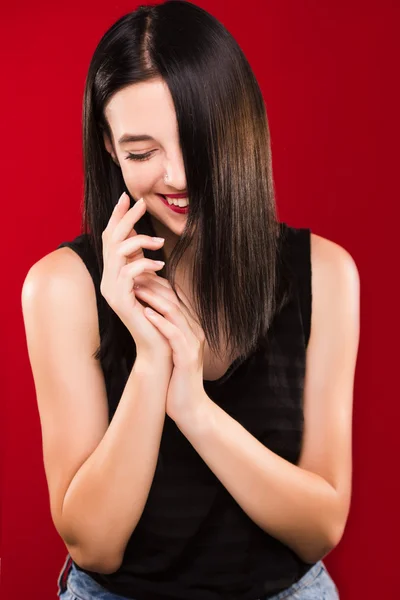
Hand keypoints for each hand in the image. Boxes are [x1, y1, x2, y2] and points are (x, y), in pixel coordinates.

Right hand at [100, 192, 172, 362]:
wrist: (157, 345)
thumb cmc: (158, 314)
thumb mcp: (152, 283)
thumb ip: (145, 265)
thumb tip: (149, 241)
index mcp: (113, 274)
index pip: (111, 239)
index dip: (118, 217)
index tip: (127, 197)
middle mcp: (107, 280)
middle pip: (110, 240)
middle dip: (126, 218)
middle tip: (142, 202)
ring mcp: (110, 290)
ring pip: (118, 253)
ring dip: (139, 242)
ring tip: (160, 242)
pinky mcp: (120, 301)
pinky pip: (129, 274)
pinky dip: (145, 265)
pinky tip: (161, 265)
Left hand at [133, 276, 206, 420]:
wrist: (189, 408)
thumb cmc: (176, 379)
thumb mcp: (170, 350)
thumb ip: (163, 331)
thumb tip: (147, 314)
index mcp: (191, 327)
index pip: (174, 298)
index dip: (156, 283)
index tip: (136, 275)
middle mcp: (195, 331)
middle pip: (175, 299)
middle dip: (153, 285)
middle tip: (133, 274)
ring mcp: (193, 343)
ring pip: (175, 312)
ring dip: (154, 298)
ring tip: (136, 287)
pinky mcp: (188, 357)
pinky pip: (174, 334)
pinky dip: (160, 321)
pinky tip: (145, 313)